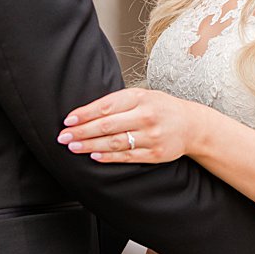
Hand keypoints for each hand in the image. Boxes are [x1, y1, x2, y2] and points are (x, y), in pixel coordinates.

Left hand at [57, 87, 198, 163]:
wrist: (191, 125)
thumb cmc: (162, 108)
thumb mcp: (143, 96)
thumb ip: (119, 101)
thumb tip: (87, 111)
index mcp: (140, 98)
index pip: (106, 106)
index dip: (84, 114)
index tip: (68, 120)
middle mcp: (146, 116)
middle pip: (107, 125)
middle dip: (82, 131)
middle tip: (63, 136)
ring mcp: (151, 136)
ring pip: (115, 142)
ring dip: (90, 145)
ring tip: (73, 146)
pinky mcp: (154, 154)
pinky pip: (127, 157)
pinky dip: (109, 157)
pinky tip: (94, 156)